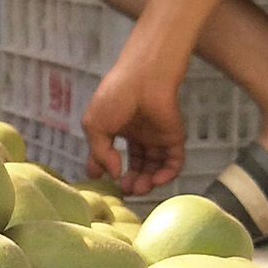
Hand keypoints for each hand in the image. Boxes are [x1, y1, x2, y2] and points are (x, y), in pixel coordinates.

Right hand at [82, 58, 185, 194]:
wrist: (144, 78)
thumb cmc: (115, 96)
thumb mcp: (94, 125)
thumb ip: (100, 153)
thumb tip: (113, 174)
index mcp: (116, 129)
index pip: (111, 156)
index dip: (105, 169)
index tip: (100, 178)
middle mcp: (137, 135)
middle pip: (136, 166)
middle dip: (130, 181)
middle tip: (125, 189)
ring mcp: (156, 137)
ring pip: (154, 167)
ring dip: (147, 182)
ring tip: (138, 188)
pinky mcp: (174, 138)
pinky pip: (174, 162)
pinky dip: (168, 175)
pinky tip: (156, 180)